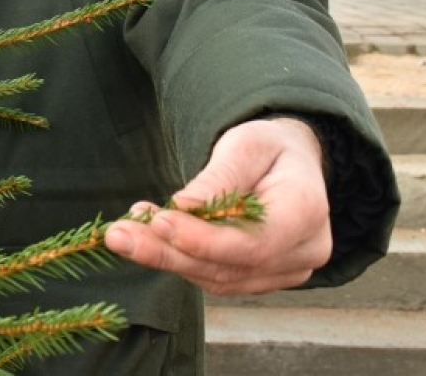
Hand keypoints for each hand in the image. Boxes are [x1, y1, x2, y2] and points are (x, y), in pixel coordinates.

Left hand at [104, 117, 330, 294]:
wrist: (290, 166)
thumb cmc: (269, 149)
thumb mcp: (246, 145)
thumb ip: (218, 178)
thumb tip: (182, 208)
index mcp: (306, 211)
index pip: (254, 243)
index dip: (204, 241)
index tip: (160, 221)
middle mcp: (304, 252)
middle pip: (229, 267)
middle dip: (168, 252)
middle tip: (119, 235)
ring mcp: (285, 272)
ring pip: (217, 278)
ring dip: (165, 258)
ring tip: (124, 233)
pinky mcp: (261, 279)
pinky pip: (215, 278)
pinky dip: (178, 260)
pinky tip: (146, 238)